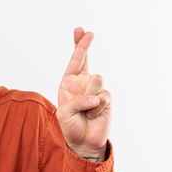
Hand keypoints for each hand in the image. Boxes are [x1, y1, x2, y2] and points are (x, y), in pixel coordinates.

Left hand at [56, 28, 110, 160]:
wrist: (83, 141)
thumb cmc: (70, 125)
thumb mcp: (64, 113)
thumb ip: (76, 101)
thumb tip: (97, 96)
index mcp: (69, 83)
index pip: (74, 61)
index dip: (78, 46)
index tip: (81, 30)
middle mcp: (83, 83)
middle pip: (86, 59)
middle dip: (84, 45)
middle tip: (88, 33)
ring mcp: (96, 89)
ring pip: (96, 80)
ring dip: (89, 95)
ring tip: (86, 109)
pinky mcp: (107, 98)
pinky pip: (104, 96)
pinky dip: (97, 107)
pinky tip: (94, 114)